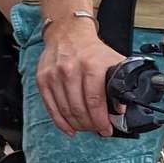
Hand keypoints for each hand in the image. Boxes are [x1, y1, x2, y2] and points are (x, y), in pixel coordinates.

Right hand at [37, 14, 126, 135]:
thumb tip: (121, 108)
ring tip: (85, 127)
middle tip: (97, 129)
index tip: (106, 129)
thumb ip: (121, 83)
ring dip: (76, 124)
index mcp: (91, 66)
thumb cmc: (91, 50)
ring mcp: (54, 75)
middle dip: (90, 125)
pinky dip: (60, 121)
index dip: (101, 120)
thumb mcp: (113, 61)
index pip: (94, 101)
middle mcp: (70, 70)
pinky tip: (69, 128)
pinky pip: (50, 106)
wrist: (68, 33)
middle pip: (79, 108)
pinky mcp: (42, 79)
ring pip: (65, 110)